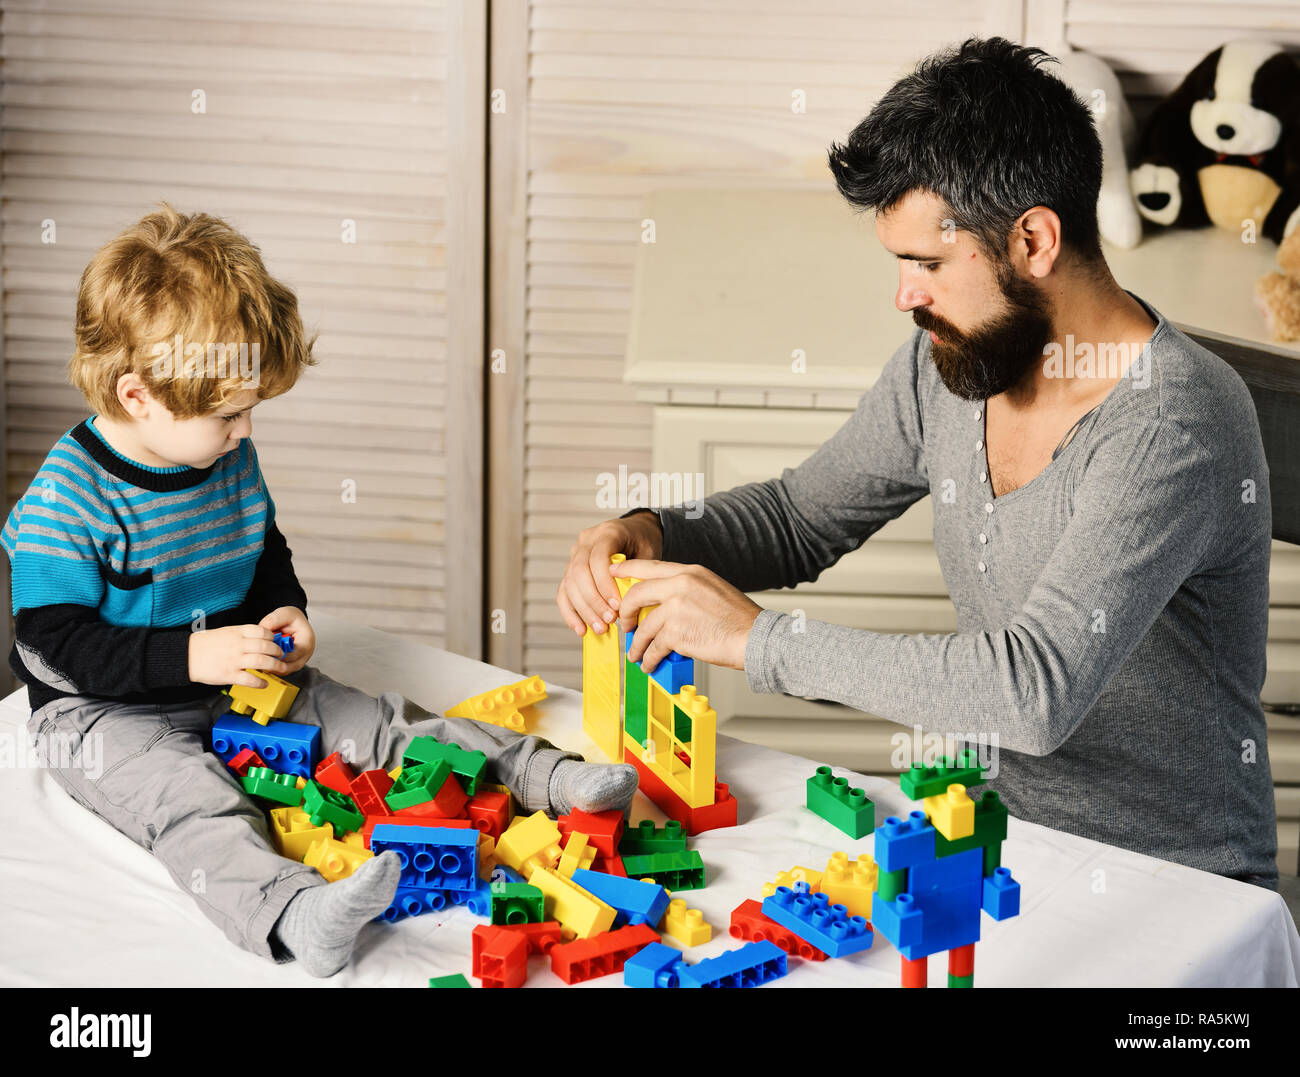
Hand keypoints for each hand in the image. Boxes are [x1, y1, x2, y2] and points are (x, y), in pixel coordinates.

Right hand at [188, 624, 291, 687]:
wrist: (186, 656)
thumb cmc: (205, 644)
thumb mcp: (225, 632)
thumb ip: (242, 634)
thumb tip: (259, 638)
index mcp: (236, 633)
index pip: (262, 631)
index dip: (272, 637)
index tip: (276, 641)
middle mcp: (238, 645)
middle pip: (266, 646)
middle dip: (278, 652)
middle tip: (281, 655)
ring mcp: (234, 660)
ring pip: (262, 662)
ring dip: (275, 666)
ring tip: (281, 669)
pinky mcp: (229, 675)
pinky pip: (250, 680)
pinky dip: (261, 682)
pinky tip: (264, 684)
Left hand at [258, 607, 313, 672]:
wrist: (294, 622)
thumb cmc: (291, 619)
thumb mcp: (284, 613)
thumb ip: (273, 620)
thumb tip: (261, 629)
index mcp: (307, 642)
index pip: (293, 655)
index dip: (277, 654)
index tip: (265, 649)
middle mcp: (306, 654)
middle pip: (289, 667)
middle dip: (273, 663)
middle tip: (260, 657)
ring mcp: (299, 661)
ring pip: (284, 671)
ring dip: (271, 666)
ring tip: (261, 657)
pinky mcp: (292, 665)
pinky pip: (281, 671)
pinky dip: (272, 667)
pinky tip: (264, 658)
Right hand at [556, 512, 662, 636]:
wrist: (636, 531)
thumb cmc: (644, 542)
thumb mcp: (649, 552)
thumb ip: (638, 572)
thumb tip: (628, 601)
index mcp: (607, 532)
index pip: (597, 559)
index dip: (604, 585)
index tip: (617, 606)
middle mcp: (586, 542)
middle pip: (579, 573)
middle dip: (593, 601)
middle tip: (609, 620)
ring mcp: (575, 555)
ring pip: (569, 585)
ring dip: (583, 610)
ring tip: (599, 628)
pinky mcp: (570, 569)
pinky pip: (564, 592)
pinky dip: (571, 612)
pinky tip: (581, 628)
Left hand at [613, 560, 762, 672]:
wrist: (755, 638)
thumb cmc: (738, 619)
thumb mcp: (713, 589)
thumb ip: (686, 590)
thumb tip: (664, 603)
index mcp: (690, 572)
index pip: (649, 566)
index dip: (626, 569)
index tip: (612, 572)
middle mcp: (681, 585)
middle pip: (636, 595)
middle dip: (625, 613)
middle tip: (625, 625)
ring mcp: (677, 608)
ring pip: (643, 627)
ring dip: (636, 644)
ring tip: (636, 654)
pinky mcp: (677, 633)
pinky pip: (653, 647)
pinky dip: (648, 659)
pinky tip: (649, 664)